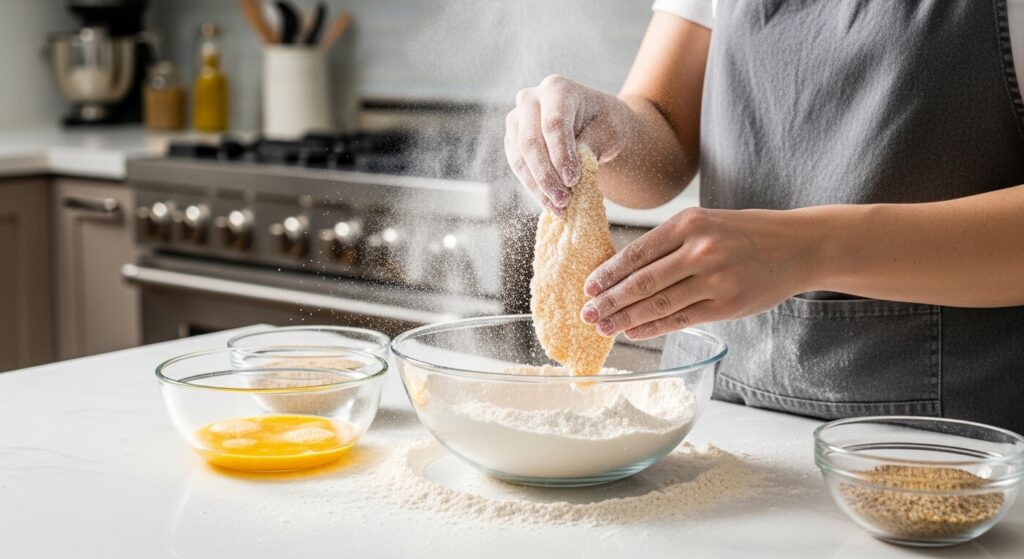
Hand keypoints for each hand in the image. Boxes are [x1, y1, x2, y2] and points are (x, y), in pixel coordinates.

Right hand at [504, 74, 630, 216]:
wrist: (595, 124)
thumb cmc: (605, 123)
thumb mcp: (608, 131)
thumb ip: (589, 146)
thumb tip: (568, 174)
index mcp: (556, 88)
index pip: (553, 124)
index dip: (561, 155)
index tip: (573, 181)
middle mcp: (530, 100)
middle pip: (531, 142)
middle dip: (547, 176)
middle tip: (564, 201)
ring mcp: (517, 120)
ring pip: (520, 158)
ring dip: (538, 187)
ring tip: (559, 208)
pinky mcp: (513, 140)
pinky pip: (518, 167)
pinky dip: (534, 188)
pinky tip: (550, 204)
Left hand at [580, 207, 820, 338]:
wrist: (798, 246)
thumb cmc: (746, 234)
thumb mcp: (706, 222)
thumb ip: (671, 242)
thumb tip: (625, 270)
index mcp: (689, 223)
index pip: (637, 252)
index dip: (609, 273)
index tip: (588, 286)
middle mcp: (700, 250)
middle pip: (642, 281)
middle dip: (609, 300)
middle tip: (587, 312)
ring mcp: (714, 280)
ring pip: (658, 304)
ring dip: (625, 318)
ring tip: (604, 326)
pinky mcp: (726, 306)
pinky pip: (680, 319)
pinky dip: (653, 328)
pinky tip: (634, 332)